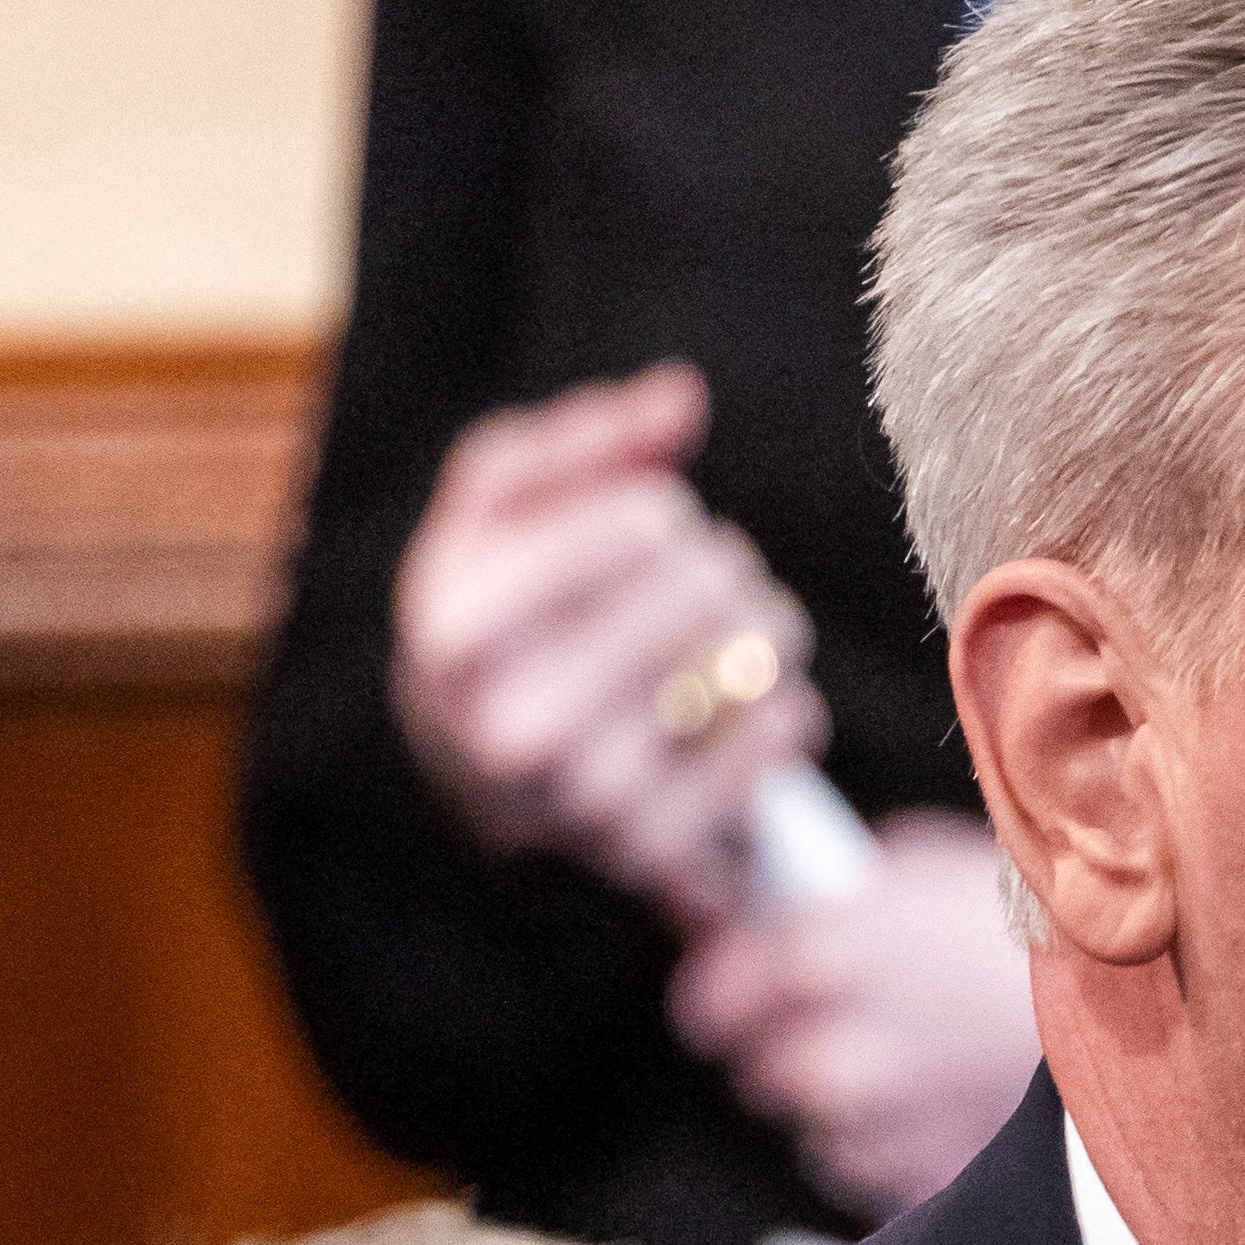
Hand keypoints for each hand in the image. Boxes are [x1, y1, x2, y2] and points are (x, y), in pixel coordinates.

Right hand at [388, 362, 822, 925]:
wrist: (476, 762)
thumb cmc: (497, 603)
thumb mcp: (499, 504)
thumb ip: (585, 438)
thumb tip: (683, 395)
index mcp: (460, 634)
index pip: (641, 527)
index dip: (661, 513)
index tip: (646, 527)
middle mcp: (517, 730)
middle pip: (703, 588)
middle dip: (715, 566)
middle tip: (698, 578)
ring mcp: (590, 801)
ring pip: (754, 658)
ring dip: (762, 625)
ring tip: (727, 627)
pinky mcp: (660, 848)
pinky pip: (783, 733)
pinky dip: (784, 700)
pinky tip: (747, 694)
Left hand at [672, 814, 1044, 1218]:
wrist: (1148, 1006)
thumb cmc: (1052, 924)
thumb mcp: (936, 868)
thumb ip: (848, 900)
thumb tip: (793, 912)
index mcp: (821, 954)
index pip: (711, 999)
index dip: (725, 997)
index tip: (735, 1000)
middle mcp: (833, 1051)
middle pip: (762, 1073)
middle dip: (795, 1050)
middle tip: (850, 1025)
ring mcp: (881, 1129)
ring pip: (820, 1130)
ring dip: (852, 1105)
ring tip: (919, 1066)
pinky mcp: (928, 1179)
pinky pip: (882, 1172)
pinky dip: (903, 1147)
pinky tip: (950, 1105)